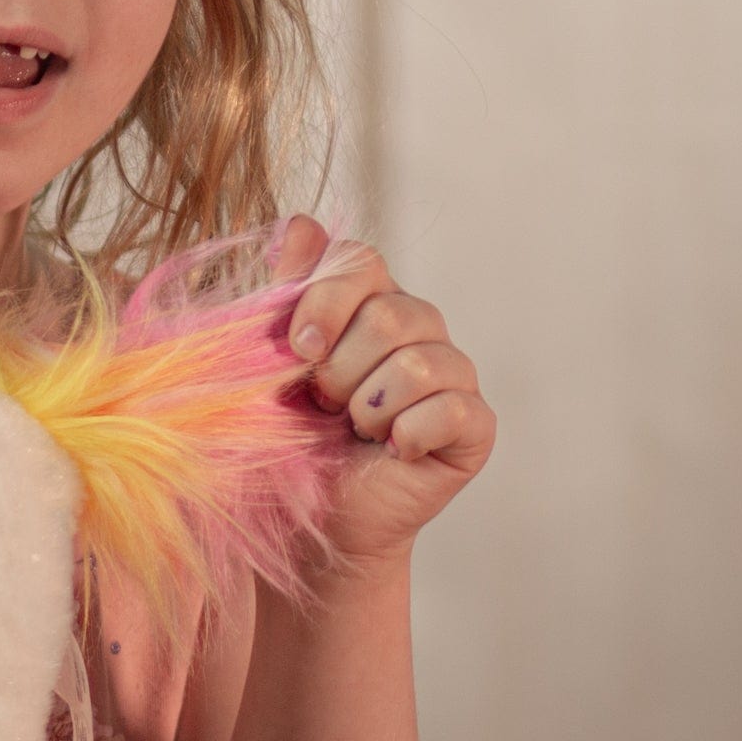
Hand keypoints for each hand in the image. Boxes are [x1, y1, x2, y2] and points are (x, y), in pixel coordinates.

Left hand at [272, 215, 495, 569]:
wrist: (308, 516)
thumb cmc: (284, 435)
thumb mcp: (268, 364)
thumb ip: (281, 294)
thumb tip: (299, 224)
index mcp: (364, 298)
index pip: (358, 261)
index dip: (324, 299)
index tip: (296, 347)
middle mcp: (415, 324)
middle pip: (390, 313)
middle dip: (340, 368)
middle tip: (321, 403)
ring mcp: (451, 372)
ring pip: (420, 361)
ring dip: (369, 405)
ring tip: (353, 428)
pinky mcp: (474, 424)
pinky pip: (452, 408)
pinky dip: (409, 432)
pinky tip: (391, 450)